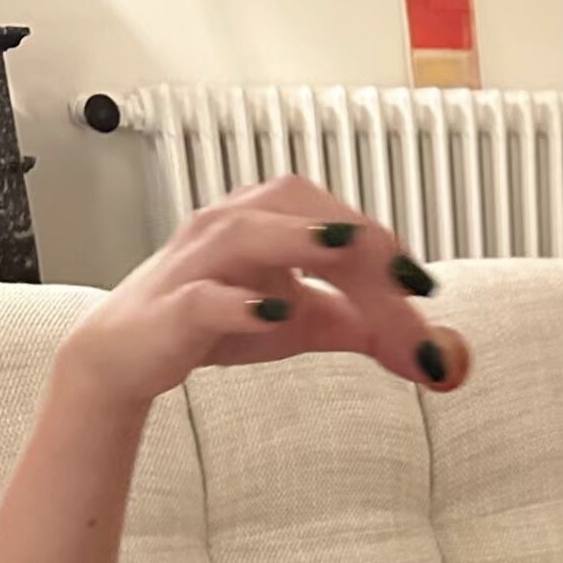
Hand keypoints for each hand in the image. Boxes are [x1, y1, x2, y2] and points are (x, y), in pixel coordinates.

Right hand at [54, 174, 468, 408]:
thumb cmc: (217, 320)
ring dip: (298, 239)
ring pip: (245, 232)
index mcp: (270, 222)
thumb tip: (431, 345)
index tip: (424, 286)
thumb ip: (364, 326)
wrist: (131, 354)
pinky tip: (276, 314)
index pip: (334, 219)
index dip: (382, 245)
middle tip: (405, 279)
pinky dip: (240, 303)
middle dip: (355, 238)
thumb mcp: (304, 323)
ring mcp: (197, 263)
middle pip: (299, 208)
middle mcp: (232, 227)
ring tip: (344, 251)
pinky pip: (203, 297)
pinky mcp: (171, 307)